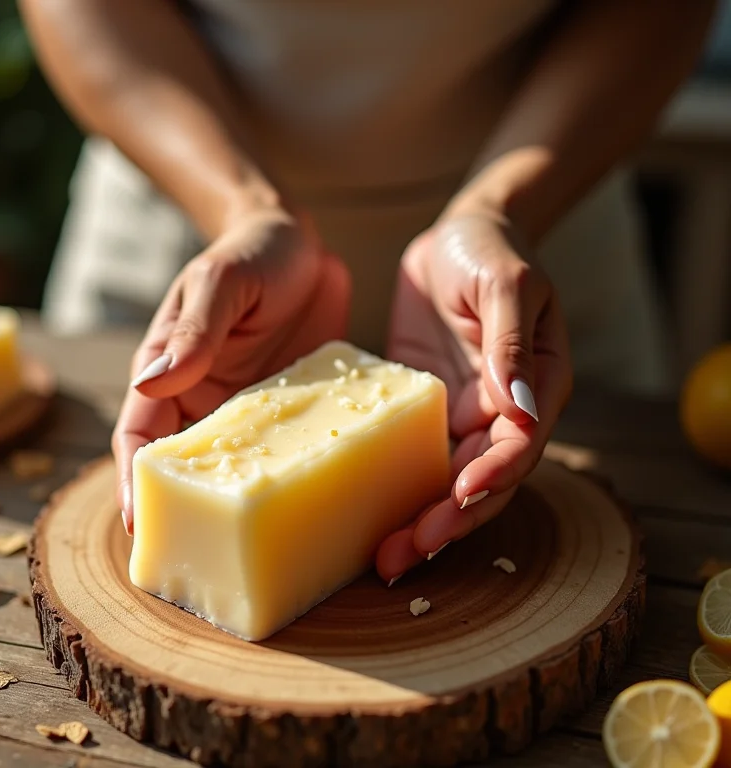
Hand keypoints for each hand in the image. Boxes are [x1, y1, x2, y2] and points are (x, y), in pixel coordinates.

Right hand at [113, 207, 350, 533]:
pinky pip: (292, 446)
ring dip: (247, 500)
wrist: (304, 243)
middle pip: (190, 466)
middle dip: (193, 509)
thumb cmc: (252, 253)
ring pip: (241, 465)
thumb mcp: (222, 282)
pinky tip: (317, 498)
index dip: (137, 484)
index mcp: (171, 371)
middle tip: (205, 558)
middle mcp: (207, 398)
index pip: (141, 437)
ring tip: (263, 544)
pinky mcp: (296, 406)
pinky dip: (296, 472)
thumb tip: (152, 381)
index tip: (142, 528)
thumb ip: (194, 329)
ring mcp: (254, 408)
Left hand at [376, 209, 571, 581]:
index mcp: (536, 388)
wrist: (454, 237)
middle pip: (482, 482)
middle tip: (405, 553)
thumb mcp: (506, 285)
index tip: (459, 496)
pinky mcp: (424, 410)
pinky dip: (394, 489)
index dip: (492, 477)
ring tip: (383, 558)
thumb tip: (516, 405)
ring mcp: (461, 416)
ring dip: (419, 521)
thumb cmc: (490, 251)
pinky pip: (411, 456)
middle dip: (449, 520)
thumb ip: (511, 342)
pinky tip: (364, 514)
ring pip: (445, 482)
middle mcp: (500, 413)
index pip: (519, 447)